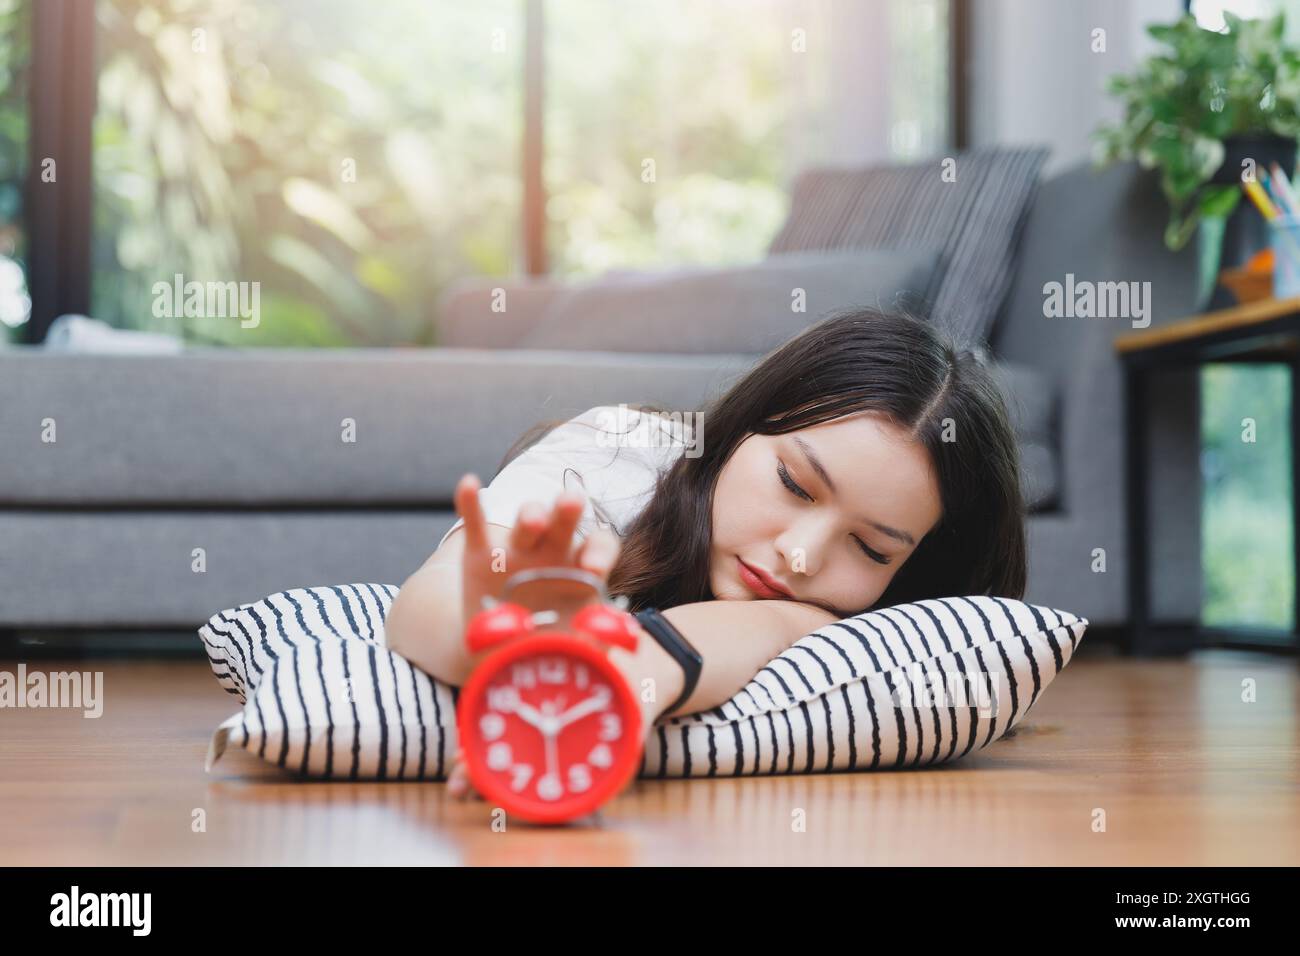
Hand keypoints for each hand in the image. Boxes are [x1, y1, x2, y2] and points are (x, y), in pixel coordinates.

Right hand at [447, 472, 623, 800]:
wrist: (500, 657)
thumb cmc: (548, 647)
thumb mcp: (572, 649)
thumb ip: (595, 643)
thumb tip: (614, 638)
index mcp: (582, 568)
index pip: (599, 546)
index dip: (599, 551)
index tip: (595, 568)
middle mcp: (553, 551)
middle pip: (566, 521)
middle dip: (568, 512)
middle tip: (572, 505)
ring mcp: (516, 549)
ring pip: (527, 519)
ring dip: (531, 513)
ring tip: (533, 519)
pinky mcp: (480, 554)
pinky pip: (475, 523)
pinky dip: (470, 501)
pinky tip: (468, 484)